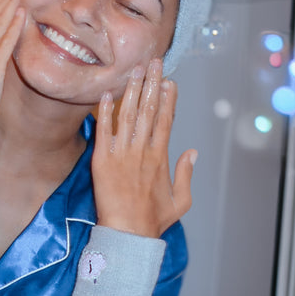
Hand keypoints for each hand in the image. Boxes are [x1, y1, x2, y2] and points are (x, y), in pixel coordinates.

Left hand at [91, 58, 195, 237]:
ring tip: (135, 70)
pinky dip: (105, 112)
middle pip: (149, 110)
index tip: (169, 81)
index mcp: (160, 157)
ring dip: (132, 90)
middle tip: (153, 62)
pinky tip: (107, 94)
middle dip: (152, 84)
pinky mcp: (102, 159)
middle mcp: (142, 150)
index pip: (165, 120)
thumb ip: (187, 174)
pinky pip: (104, 130)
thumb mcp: (182, 200)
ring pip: (128, 115)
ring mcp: (121, 153)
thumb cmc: (153, 219)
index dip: (168, 99)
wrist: (128, 233)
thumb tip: (193, 152)